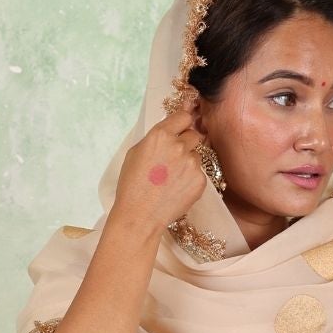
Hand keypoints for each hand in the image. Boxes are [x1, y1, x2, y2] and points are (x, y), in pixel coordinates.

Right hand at [111, 90, 210, 239]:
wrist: (140, 216)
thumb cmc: (133, 185)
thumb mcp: (136, 152)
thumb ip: (156, 138)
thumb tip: (170, 132)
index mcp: (160, 134)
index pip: (183, 116)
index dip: (183, 123)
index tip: (183, 127)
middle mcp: (179, 145)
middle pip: (194, 134)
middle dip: (186, 143)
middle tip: (174, 159)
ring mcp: (192, 164)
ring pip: (197, 156)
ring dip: (189, 163)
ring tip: (172, 179)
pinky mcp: (200, 181)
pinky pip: (199, 174)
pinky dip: (191, 180)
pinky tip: (177, 189)